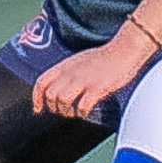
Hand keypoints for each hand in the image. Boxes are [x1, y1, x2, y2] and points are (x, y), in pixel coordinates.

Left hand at [32, 28, 153, 117]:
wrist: (125, 49)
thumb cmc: (104, 58)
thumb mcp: (79, 61)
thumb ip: (67, 72)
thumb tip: (59, 87)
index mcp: (65, 65)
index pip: (41, 82)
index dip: (36, 98)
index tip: (39, 109)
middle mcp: (71, 72)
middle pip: (50, 95)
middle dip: (54, 108)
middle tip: (64, 111)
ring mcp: (84, 79)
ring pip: (62, 101)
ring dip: (67, 112)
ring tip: (75, 112)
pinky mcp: (98, 87)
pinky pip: (83, 106)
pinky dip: (82, 113)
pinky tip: (87, 111)